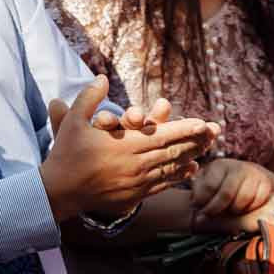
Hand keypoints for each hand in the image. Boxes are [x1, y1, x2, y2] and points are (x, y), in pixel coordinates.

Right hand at [41, 82, 215, 219]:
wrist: (58, 191)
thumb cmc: (65, 154)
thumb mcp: (72, 122)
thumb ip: (89, 98)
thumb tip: (102, 77)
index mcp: (124, 146)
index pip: (162, 136)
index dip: (184, 129)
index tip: (203, 123)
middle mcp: (135, 165)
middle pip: (172, 153)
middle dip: (196, 142)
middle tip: (215, 133)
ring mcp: (136, 183)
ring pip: (170, 169)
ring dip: (190, 158)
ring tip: (206, 149)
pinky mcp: (133, 196)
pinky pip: (162, 185)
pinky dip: (178, 177)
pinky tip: (190, 170)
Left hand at [189, 157, 273, 218]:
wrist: (246, 175)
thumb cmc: (220, 182)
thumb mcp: (205, 181)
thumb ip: (197, 192)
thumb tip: (194, 208)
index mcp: (219, 165)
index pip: (209, 186)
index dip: (202, 202)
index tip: (198, 210)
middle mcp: (238, 167)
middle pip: (226, 194)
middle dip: (216, 209)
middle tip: (210, 216)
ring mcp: (254, 174)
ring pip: (243, 199)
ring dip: (233, 210)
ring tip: (226, 211)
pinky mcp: (265, 184)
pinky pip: (257, 202)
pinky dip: (248, 209)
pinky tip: (241, 209)